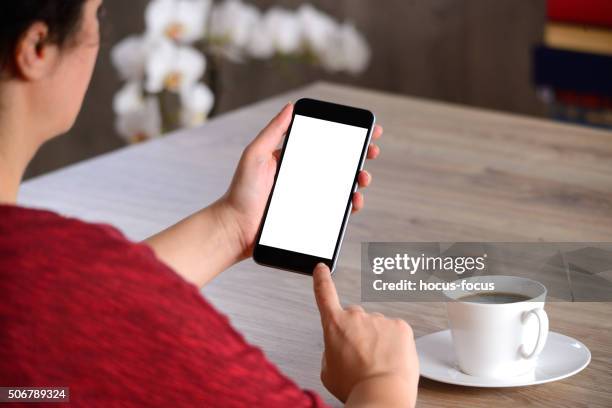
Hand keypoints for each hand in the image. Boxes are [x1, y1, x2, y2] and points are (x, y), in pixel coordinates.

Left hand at [219, 103, 382, 258]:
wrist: (236, 228)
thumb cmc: (241, 191)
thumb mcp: (255, 155)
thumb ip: (273, 131)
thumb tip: (290, 107)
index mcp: (292, 158)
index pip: (324, 143)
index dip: (346, 136)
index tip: (365, 131)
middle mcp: (303, 176)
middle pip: (339, 163)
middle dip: (359, 156)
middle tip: (370, 153)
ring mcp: (309, 197)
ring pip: (342, 185)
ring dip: (359, 180)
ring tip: (363, 179)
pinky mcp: (311, 216)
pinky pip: (336, 209)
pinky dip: (350, 204)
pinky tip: (354, 201)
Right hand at [313, 263, 418, 405]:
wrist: (381, 394)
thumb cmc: (355, 386)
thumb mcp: (328, 370)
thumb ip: (331, 350)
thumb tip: (340, 347)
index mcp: (335, 325)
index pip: (324, 294)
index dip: (322, 279)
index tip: (322, 268)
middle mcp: (357, 317)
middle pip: (356, 319)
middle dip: (359, 334)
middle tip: (362, 358)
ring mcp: (380, 320)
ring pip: (378, 327)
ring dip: (378, 341)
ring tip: (378, 365)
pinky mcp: (401, 326)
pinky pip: (395, 332)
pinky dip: (395, 344)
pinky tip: (391, 360)